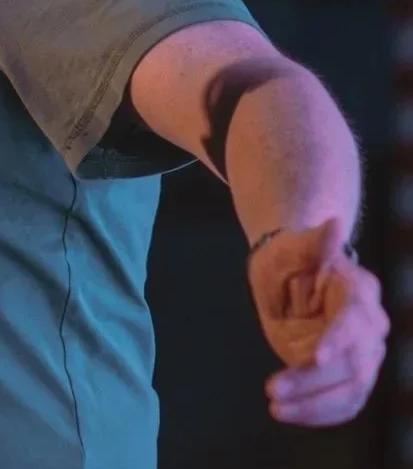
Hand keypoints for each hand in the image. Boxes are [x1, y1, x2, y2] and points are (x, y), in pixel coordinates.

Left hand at [249, 218, 388, 425]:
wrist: (294, 273)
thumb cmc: (291, 257)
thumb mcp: (292, 247)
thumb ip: (313, 243)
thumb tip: (332, 225)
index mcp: (359, 291)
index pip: (355, 320)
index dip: (338, 339)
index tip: (313, 356)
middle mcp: (370, 325)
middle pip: (354, 363)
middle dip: (313, 380)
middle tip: (272, 389)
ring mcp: (365, 352)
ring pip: (352, 390)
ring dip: (315, 404)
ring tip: (276, 408)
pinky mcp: (352, 374)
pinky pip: (346, 402)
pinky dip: (321, 414)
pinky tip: (291, 415)